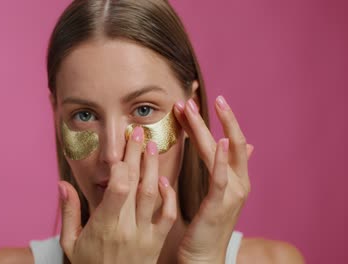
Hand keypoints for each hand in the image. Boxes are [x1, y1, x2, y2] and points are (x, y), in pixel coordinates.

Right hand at [58, 127, 176, 263]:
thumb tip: (62, 184)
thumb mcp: (70, 243)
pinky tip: (163, 180)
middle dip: (136, 154)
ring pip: (153, 195)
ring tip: (151, 146)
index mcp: (104, 226)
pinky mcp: (156, 242)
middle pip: (136, 184)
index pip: (118, 188)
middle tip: (136, 131)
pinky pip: (167, 215)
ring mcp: (145, 235)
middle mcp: (127, 228)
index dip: (120, 164)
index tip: (119, 145)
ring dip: (153, 168)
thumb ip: (68, 213)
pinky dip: (169, 196)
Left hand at [173, 96, 252, 263]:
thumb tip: (248, 147)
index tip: (201, 101)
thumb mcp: (221, 194)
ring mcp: (233, 193)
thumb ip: (230, 169)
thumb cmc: (208, 225)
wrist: (204, 257)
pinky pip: (221, 179)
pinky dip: (222, 160)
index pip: (231, 141)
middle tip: (191, 99)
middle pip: (229, 141)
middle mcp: (239, 182)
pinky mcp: (220, 205)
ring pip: (223, 153)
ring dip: (205, 129)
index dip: (220, 120)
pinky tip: (220, 141)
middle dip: (212, 118)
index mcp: (237, 178)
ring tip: (189, 110)